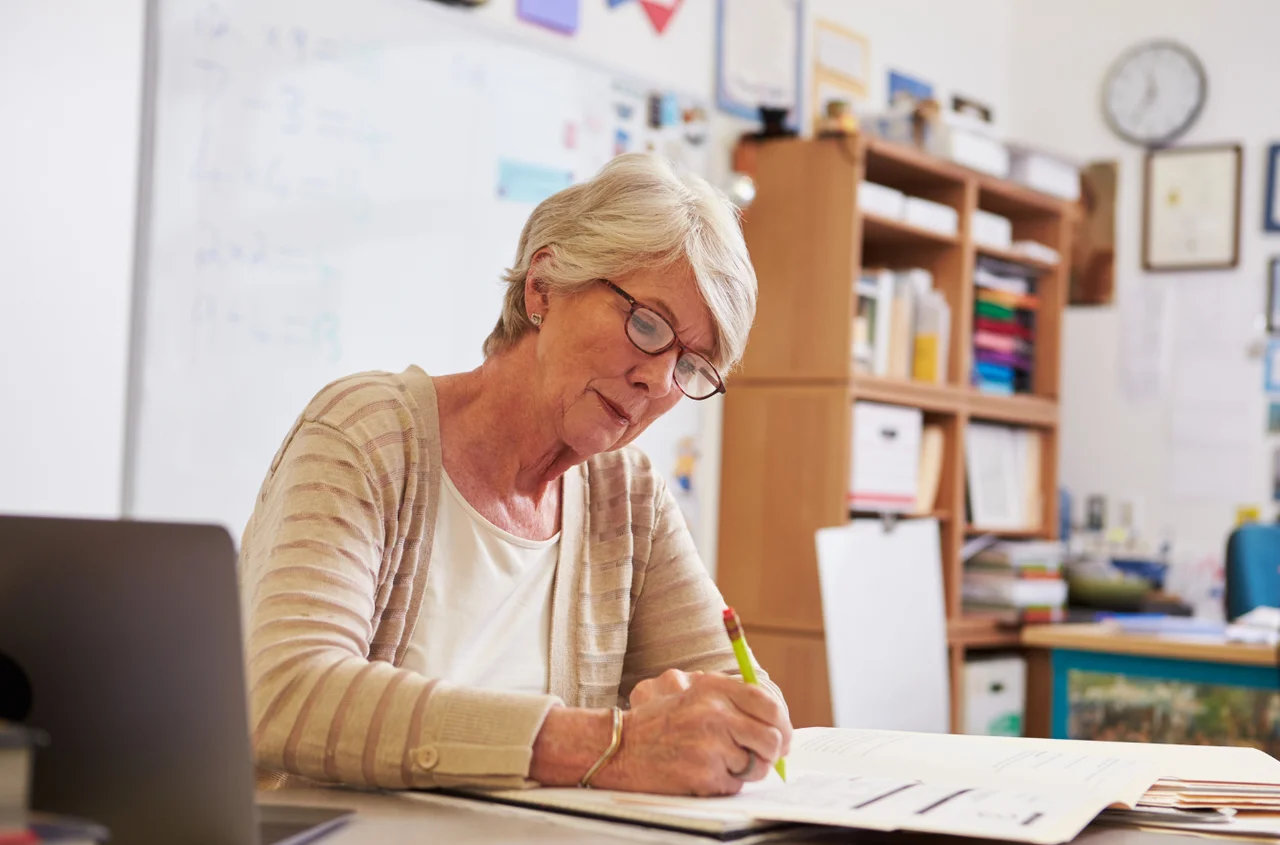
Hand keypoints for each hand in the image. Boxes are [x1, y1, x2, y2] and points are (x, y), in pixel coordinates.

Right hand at [599, 671, 792, 795]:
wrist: (619, 746)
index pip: (767, 704)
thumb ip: (731, 699)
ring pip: (757, 766)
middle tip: (762, 757)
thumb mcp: (691, 691)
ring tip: (720, 762)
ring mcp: (710, 745)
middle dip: (772, 753)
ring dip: (746, 770)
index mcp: (713, 688)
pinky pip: (735, 785)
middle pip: (771, 738)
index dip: (783, 724)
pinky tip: (703, 773)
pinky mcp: (704, 775)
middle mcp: (714, 713)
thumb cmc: (658, 721)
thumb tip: (774, 722)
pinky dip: (725, 784)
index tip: (783, 737)